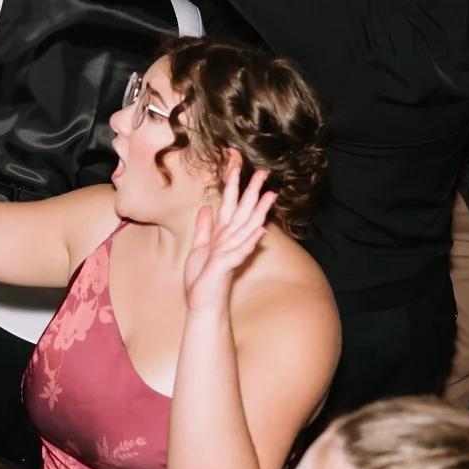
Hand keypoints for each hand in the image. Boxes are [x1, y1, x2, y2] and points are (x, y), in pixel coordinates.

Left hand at [183, 164, 274, 316]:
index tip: (235, 165)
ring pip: (247, 227)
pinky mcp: (228, 266)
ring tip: (270, 196)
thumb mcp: (199, 248)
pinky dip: (250, 240)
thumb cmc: (202, 279)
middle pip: (243, 211)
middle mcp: (230, 240)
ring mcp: (232, 252)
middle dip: (252, 192)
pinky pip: (241, 250)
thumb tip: (206, 207)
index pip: (229, 205)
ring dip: (259, 212)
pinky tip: (260, 230)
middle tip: (263, 172)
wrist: (201, 303)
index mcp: (221, 234)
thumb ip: (204, 228)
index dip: (232, 186)